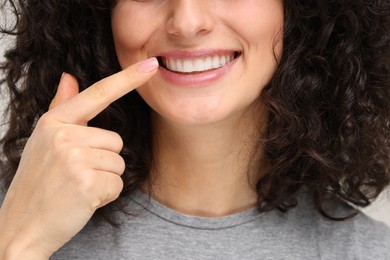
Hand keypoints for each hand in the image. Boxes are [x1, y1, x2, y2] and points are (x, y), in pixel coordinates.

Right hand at [0, 58, 158, 258]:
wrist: (21, 227)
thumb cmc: (38, 183)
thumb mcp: (44, 140)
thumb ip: (61, 108)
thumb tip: (70, 77)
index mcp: (54, 122)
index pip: (98, 93)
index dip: (128, 79)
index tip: (151, 65)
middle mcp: (63, 135)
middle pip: (116, 141)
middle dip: (103, 161)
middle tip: (76, 176)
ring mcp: (74, 158)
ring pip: (119, 163)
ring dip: (105, 179)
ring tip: (78, 187)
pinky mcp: (86, 182)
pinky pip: (117, 183)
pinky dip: (106, 195)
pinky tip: (83, 200)